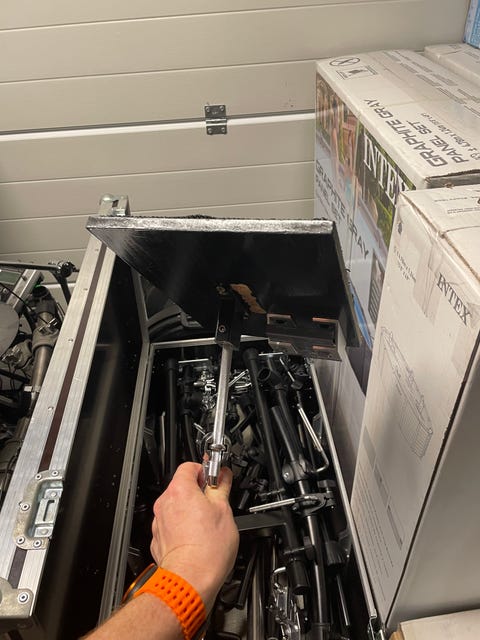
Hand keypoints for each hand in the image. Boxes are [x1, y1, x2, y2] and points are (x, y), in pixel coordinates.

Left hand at [150, 462, 238, 612]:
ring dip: (191, 510)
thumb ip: (221, 487)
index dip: (205, 470)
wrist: (191, 579)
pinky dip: (182, 526)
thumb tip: (224, 476)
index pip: (190, 466)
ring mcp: (160, 521)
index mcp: (180, 490)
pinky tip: (197, 537)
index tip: (215, 479)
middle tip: (215, 502)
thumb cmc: (207, 549)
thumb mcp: (224, 510)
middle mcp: (165, 503)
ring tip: (208, 524)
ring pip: (177, 506)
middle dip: (199, 491)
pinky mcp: (159, 538)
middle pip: (182, 486)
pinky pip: (171, 524)